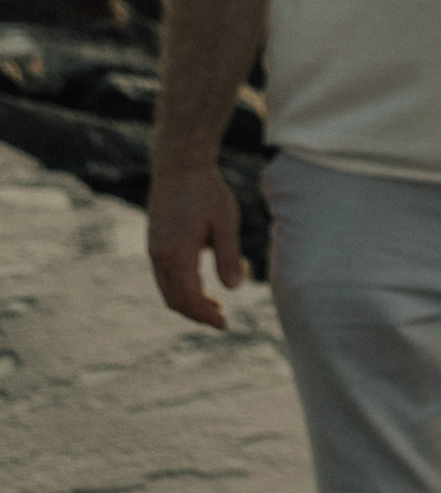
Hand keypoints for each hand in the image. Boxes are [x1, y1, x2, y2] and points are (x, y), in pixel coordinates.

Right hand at [147, 158, 243, 329]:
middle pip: (174, 300)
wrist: (179, 166)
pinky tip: (202, 283)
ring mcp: (154, 250)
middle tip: (221, 319)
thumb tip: (234, 288)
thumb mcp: (226, 223)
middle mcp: (160, 257)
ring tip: (215, 304)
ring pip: (167, 289)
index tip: (224, 325)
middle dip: (196, 314)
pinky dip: (181, 286)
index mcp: (177, 255)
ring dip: (188, 301)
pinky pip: (164, 275)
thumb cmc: (207, 192)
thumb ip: (229, 257)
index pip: (188, 299)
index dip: (205, 316)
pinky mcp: (155, 243)